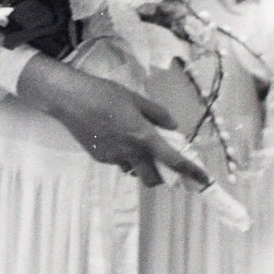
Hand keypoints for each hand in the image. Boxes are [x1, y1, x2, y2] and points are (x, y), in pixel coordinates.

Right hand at [16, 54, 209, 188]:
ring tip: (134, 144)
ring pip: (133, 171)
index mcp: (143, 136)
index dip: (191, 171)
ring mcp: (113, 158)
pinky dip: (123, 156)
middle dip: (161, 176)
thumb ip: (158, 114)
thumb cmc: (103, 94)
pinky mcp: (99, 158)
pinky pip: (118, 162)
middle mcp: (129, 152)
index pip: (173, 161)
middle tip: (163, 163)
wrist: (70, 99)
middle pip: (152, 179)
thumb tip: (172, 126)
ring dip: (140, 165)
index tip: (203, 179)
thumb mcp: (136, 98)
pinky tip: (115, 137)